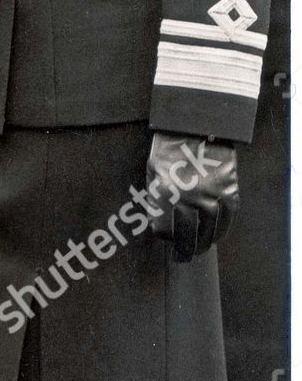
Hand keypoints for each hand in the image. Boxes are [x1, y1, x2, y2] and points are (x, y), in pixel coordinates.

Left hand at [144, 131, 238, 261]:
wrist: (196, 124)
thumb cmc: (169, 149)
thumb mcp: (152, 171)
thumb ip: (155, 199)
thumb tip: (162, 227)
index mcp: (163, 191)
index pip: (163, 229)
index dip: (164, 237)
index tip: (166, 242)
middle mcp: (188, 195)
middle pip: (187, 235)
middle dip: (184, 249)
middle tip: (184, 257)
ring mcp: (211, 192)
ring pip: (209, 229)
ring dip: (205, 243)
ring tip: (200, 248)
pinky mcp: (228, 187)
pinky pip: (227, 216)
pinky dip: (222, 229)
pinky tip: (216, 235)